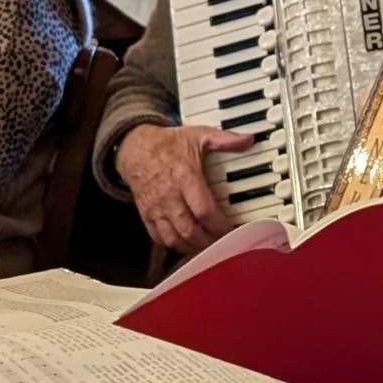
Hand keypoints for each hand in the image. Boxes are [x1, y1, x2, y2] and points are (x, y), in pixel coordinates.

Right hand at [117, 123, 251, 252]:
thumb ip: (224, 140)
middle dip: (209, 241)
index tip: (232, 230)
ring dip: (193, 247)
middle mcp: (169, 196)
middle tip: (224, 244)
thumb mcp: (197, 136)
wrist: (134, 148)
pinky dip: (174, 245)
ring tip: (208, 247)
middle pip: (190, 230)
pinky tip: (187, 244)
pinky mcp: (146, 214)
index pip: (204, 210)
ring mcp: (155, 207)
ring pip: (174, 238)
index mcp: (184, 177)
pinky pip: (158, 237)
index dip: (219, 225)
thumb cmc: (167, 144)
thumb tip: (248, 140)